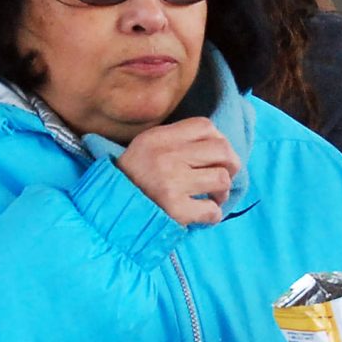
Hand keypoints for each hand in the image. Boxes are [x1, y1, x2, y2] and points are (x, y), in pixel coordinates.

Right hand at [115, 117, 239, 226]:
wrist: (110, 211)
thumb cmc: (132, 180)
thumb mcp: (145, 148)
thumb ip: (174, 141)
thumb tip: (218, 143)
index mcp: (159, 138)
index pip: (205, 126)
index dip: (219, 139)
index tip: (215, 155)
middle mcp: (166, 156)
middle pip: (222, 150)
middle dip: (231, 165)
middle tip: (224, 176)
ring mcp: (172, 183)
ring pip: (221, 179)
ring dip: (223, 191)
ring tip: (213, 197)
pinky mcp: (175, 210)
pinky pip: (212, 210)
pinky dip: (213, 214)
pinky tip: (203, 215)